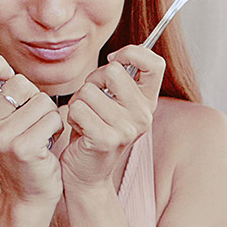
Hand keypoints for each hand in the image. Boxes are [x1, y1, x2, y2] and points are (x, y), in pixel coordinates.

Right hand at [0, 54, 62, 210]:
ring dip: (50, 116)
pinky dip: (57, 128)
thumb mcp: (4, 123)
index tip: (8, 76)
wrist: (29, 195)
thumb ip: (1, 95)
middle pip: (21, 83)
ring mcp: (1, 138)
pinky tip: (48, 144)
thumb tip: (0, 63)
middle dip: (36, 99)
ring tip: (41, 135)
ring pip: (42, 101)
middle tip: (33, 122)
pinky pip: (52, 118)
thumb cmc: (24, 153)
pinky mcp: (23, 148)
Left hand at [58, 45, 161, 189]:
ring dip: (78, 102)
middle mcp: (143, 116)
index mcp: (147, 103)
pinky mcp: (106, 139)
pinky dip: (72, 115)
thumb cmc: (93, 132)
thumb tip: (117, 57)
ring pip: (89, 90)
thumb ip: (119, 80)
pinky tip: (79, 129)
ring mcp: (127, 129)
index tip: (113, 62)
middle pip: (113, 71)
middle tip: (91, 101)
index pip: (155, 63)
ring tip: (84, 119)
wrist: (86, 174)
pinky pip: (79, 108)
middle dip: (93, 81)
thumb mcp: (112, 104)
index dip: (131, 53)